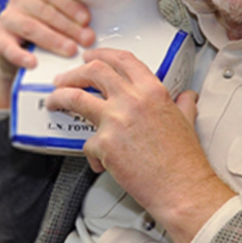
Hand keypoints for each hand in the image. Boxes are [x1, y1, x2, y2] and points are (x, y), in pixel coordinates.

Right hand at [0, 0, 94, 107]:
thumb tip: (98, 25)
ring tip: (69, 50)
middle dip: (68, 27)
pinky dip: (21, 56)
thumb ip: (73, 15)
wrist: (16, 50)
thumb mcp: (58, 16)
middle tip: (86, 39)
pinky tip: (33, 62)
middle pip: (44, 11)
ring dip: (53, 40)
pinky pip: (9, 47)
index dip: (70, 5)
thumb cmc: (43, 29)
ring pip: (30, 27)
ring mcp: (7, 18)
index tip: (86, 19)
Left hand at [46, 48, 233, 242]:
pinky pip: (87, 144)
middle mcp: (132, 99)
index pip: (122, 60)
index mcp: (152, 90)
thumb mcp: (187, 122)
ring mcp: (115, 119)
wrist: (182, 188)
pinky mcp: (104, 143)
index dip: (102, 54)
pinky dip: (92, 154)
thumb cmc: (184, 161)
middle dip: (74, 73)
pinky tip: (101, 162)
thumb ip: (183, 104)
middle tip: (65, 79)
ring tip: (55, 102)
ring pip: (76, 97)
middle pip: (94, 71)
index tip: (91, 56)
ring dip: (60, 97)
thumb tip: (185, 97)